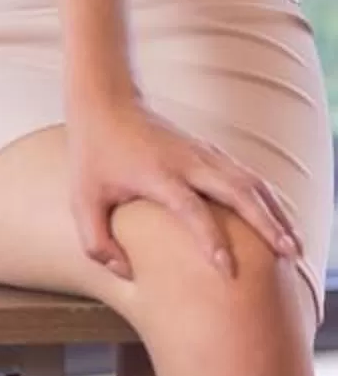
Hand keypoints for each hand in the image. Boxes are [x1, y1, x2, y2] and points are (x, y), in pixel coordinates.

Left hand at [68, 96, 305, 279]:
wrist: (104, 102)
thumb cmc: (93, 153)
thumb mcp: (81, 198)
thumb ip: (96, 241)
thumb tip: (127, 273)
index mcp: (156, 173)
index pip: (191, 208)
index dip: (210, 239)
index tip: (228, 269)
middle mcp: (186, 162)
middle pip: (236, 190)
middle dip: (265, 224)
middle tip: (286, 255)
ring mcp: (202, 152)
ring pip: (250, 182)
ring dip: (275, 213)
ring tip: (293, 247)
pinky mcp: (210, 150)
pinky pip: (248, 175)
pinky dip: (268, 199)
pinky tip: (280, 223)